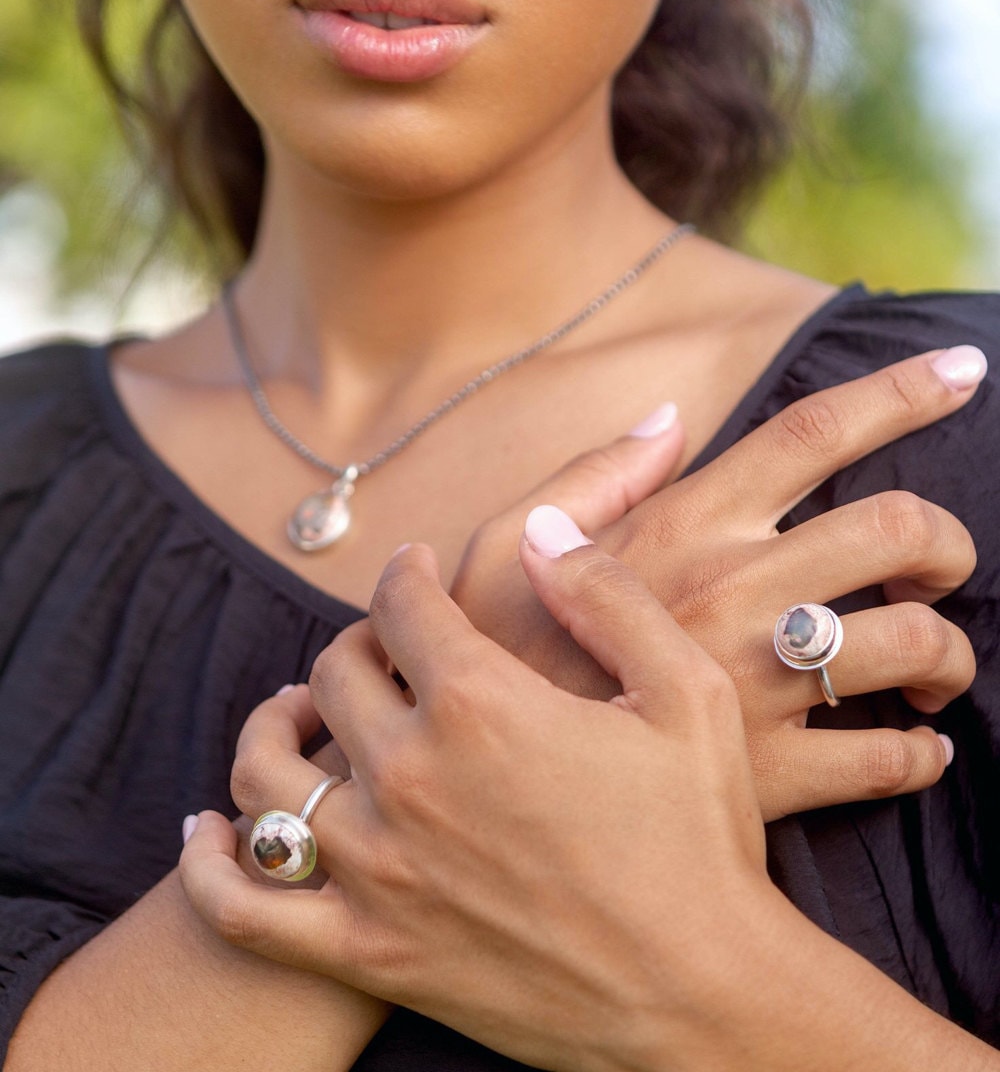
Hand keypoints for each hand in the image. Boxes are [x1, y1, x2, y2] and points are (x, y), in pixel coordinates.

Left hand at [182, 529, 779, 1071]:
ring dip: (272, 726)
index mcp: (482, 703)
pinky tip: (207, 830)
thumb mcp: (687, 691)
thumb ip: (607, 595)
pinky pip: (246, 908)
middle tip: (379, 648)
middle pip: (333, 675)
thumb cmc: (700, 838)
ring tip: (294, 713)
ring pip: (268, 773)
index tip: (413, 568)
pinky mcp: (368, 950)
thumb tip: (544, 529)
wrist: (701, 998)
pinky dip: (212, 865)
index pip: (400, 602)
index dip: (404, 572)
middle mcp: (411, 776)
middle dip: (354, 644)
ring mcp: (379, 868)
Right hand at [451, 347, 983, 819]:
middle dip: (947, 543)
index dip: (900, 392)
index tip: (963, 372)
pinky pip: (886, 759)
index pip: (811, 432)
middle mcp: (736, 589)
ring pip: (916, 642)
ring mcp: (760, 682)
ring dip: (947, 656)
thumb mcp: (505, 544)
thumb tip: (669, 418)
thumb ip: (592, 474)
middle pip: (898, 528)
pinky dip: (918, 755)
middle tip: (939, 568)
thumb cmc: (490, 656)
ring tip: (929, 676)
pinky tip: (911, 751)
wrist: (475, 785)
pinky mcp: (770, 773)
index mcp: (684, 524)